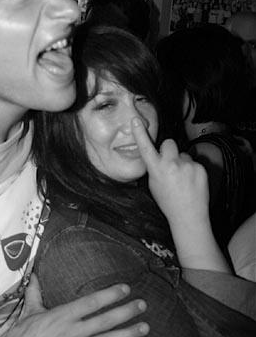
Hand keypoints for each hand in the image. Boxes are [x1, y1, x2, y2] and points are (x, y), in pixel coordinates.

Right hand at [0, 274, 147, 336]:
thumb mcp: (29, 311)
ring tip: (144, 327)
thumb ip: (35, 291)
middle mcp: (73, 332)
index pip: (91, 302)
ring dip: (128, 334)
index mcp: (62, 316)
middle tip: (142, 305)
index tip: (125, 288)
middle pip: (106, 321)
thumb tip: (33, 272)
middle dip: (126, 312)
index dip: (110, 295)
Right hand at [131, 117, 228, 270]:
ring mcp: (187, 165)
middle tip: (170, 164)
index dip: (140, 133)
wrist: (189, 216)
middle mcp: (171, 164)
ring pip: (182, 155)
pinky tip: (191, 183)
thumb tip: (158, 158)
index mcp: (156, 169)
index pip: (146, 147)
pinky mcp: (200, 167)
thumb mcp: (154, 185)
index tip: (135, 120)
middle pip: (168, 143)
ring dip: (182, 163)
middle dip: (168, 150)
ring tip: (183, 180)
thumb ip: (155, 168)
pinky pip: (193, 162)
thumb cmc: (168, 202)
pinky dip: (192, 170)